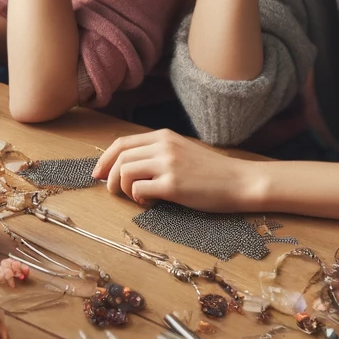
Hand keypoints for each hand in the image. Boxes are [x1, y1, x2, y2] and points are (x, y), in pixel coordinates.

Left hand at [92, 130, 261, 211]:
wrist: (239, 181)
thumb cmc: (211, 171)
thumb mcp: (182, 150)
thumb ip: (157, 153)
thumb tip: (126, 166)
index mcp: (163, 136)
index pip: (122, 143)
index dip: (105, 159)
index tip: (98, 174)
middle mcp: (163, 146)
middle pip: (119, 157)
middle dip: (108, 177)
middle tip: (112, 192)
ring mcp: (168, 164)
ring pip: (125, 172)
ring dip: (123, 189)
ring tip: (137, 198)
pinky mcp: (173, 185)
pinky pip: (139, 190)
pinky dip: (137, 199)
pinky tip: (150, 202)